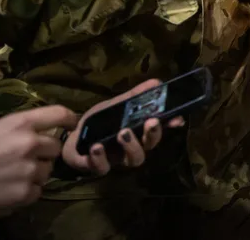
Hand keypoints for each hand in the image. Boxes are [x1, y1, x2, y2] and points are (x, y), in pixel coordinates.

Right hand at [0, 105, 76, 222]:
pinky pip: (37, 191)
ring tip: (12, 176)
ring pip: (47, 171)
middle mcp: (29, 144)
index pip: (58, 114)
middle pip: (55, 147)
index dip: (68, 119)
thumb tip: (39, 133)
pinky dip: (27, 192)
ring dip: (36, 173)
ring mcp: (29, 170)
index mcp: (19, 124)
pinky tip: (8, 190)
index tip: (72, 124)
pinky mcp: (25, 194)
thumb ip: (18, 129)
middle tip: (24, 159)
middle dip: (44, 153)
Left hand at [62, 79, 185, 175]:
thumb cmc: (99, 122)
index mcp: (139, 134)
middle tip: (150, 122)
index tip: (176, 118)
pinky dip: (100, 158)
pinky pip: (102, 168)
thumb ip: (135, 96)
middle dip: (152, 135)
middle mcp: (132, 149)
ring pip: (133, 159)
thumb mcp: (116, 105)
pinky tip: (97, 146)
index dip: (169, 126)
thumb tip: (157, 82)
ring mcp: (116, 160)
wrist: (73, 137)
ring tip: (123, 132)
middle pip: (149, 146)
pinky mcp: (97, 168)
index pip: (159, 130)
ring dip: (131, 146)